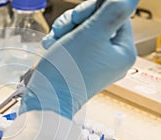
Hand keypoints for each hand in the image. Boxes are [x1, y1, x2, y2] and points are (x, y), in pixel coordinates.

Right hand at [19, 0, 138, 118]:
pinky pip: (71, 45)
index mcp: (123, 52)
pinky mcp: (77, 67)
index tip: (78, 16)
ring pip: (81, 32)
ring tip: (53, 40)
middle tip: (63, 28)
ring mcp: (93, 64)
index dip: (95, 10)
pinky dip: (59, 42)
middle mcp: (111, 59)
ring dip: (64, 30)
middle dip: (76, 21)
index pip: (117, 16)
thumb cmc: (68, 71)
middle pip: (98, 23)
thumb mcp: (92, 34)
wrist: (45, 100)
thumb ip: (113, 11)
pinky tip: (50, 46)